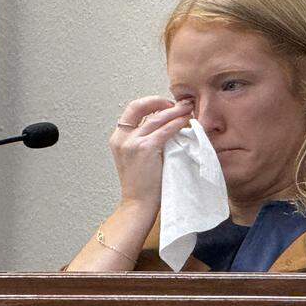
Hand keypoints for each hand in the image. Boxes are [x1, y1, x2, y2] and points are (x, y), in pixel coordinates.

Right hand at [109, 96, 193, 210]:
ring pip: (156, 117)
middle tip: (178, 104)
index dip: (150, 103)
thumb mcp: (136, 157)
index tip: (166, 105)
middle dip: (160, 101)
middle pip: (140, 106)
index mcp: (118, 138)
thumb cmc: (142, 184)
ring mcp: (132, 143)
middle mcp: (121, 138)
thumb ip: (144, 139)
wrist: (138, 204)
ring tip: (187, 109)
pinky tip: (186, 121)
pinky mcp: (145, 149)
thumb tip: (165, 123)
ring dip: (174, 110)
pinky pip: (164, 130)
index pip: (132, 109)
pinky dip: (177, 122)